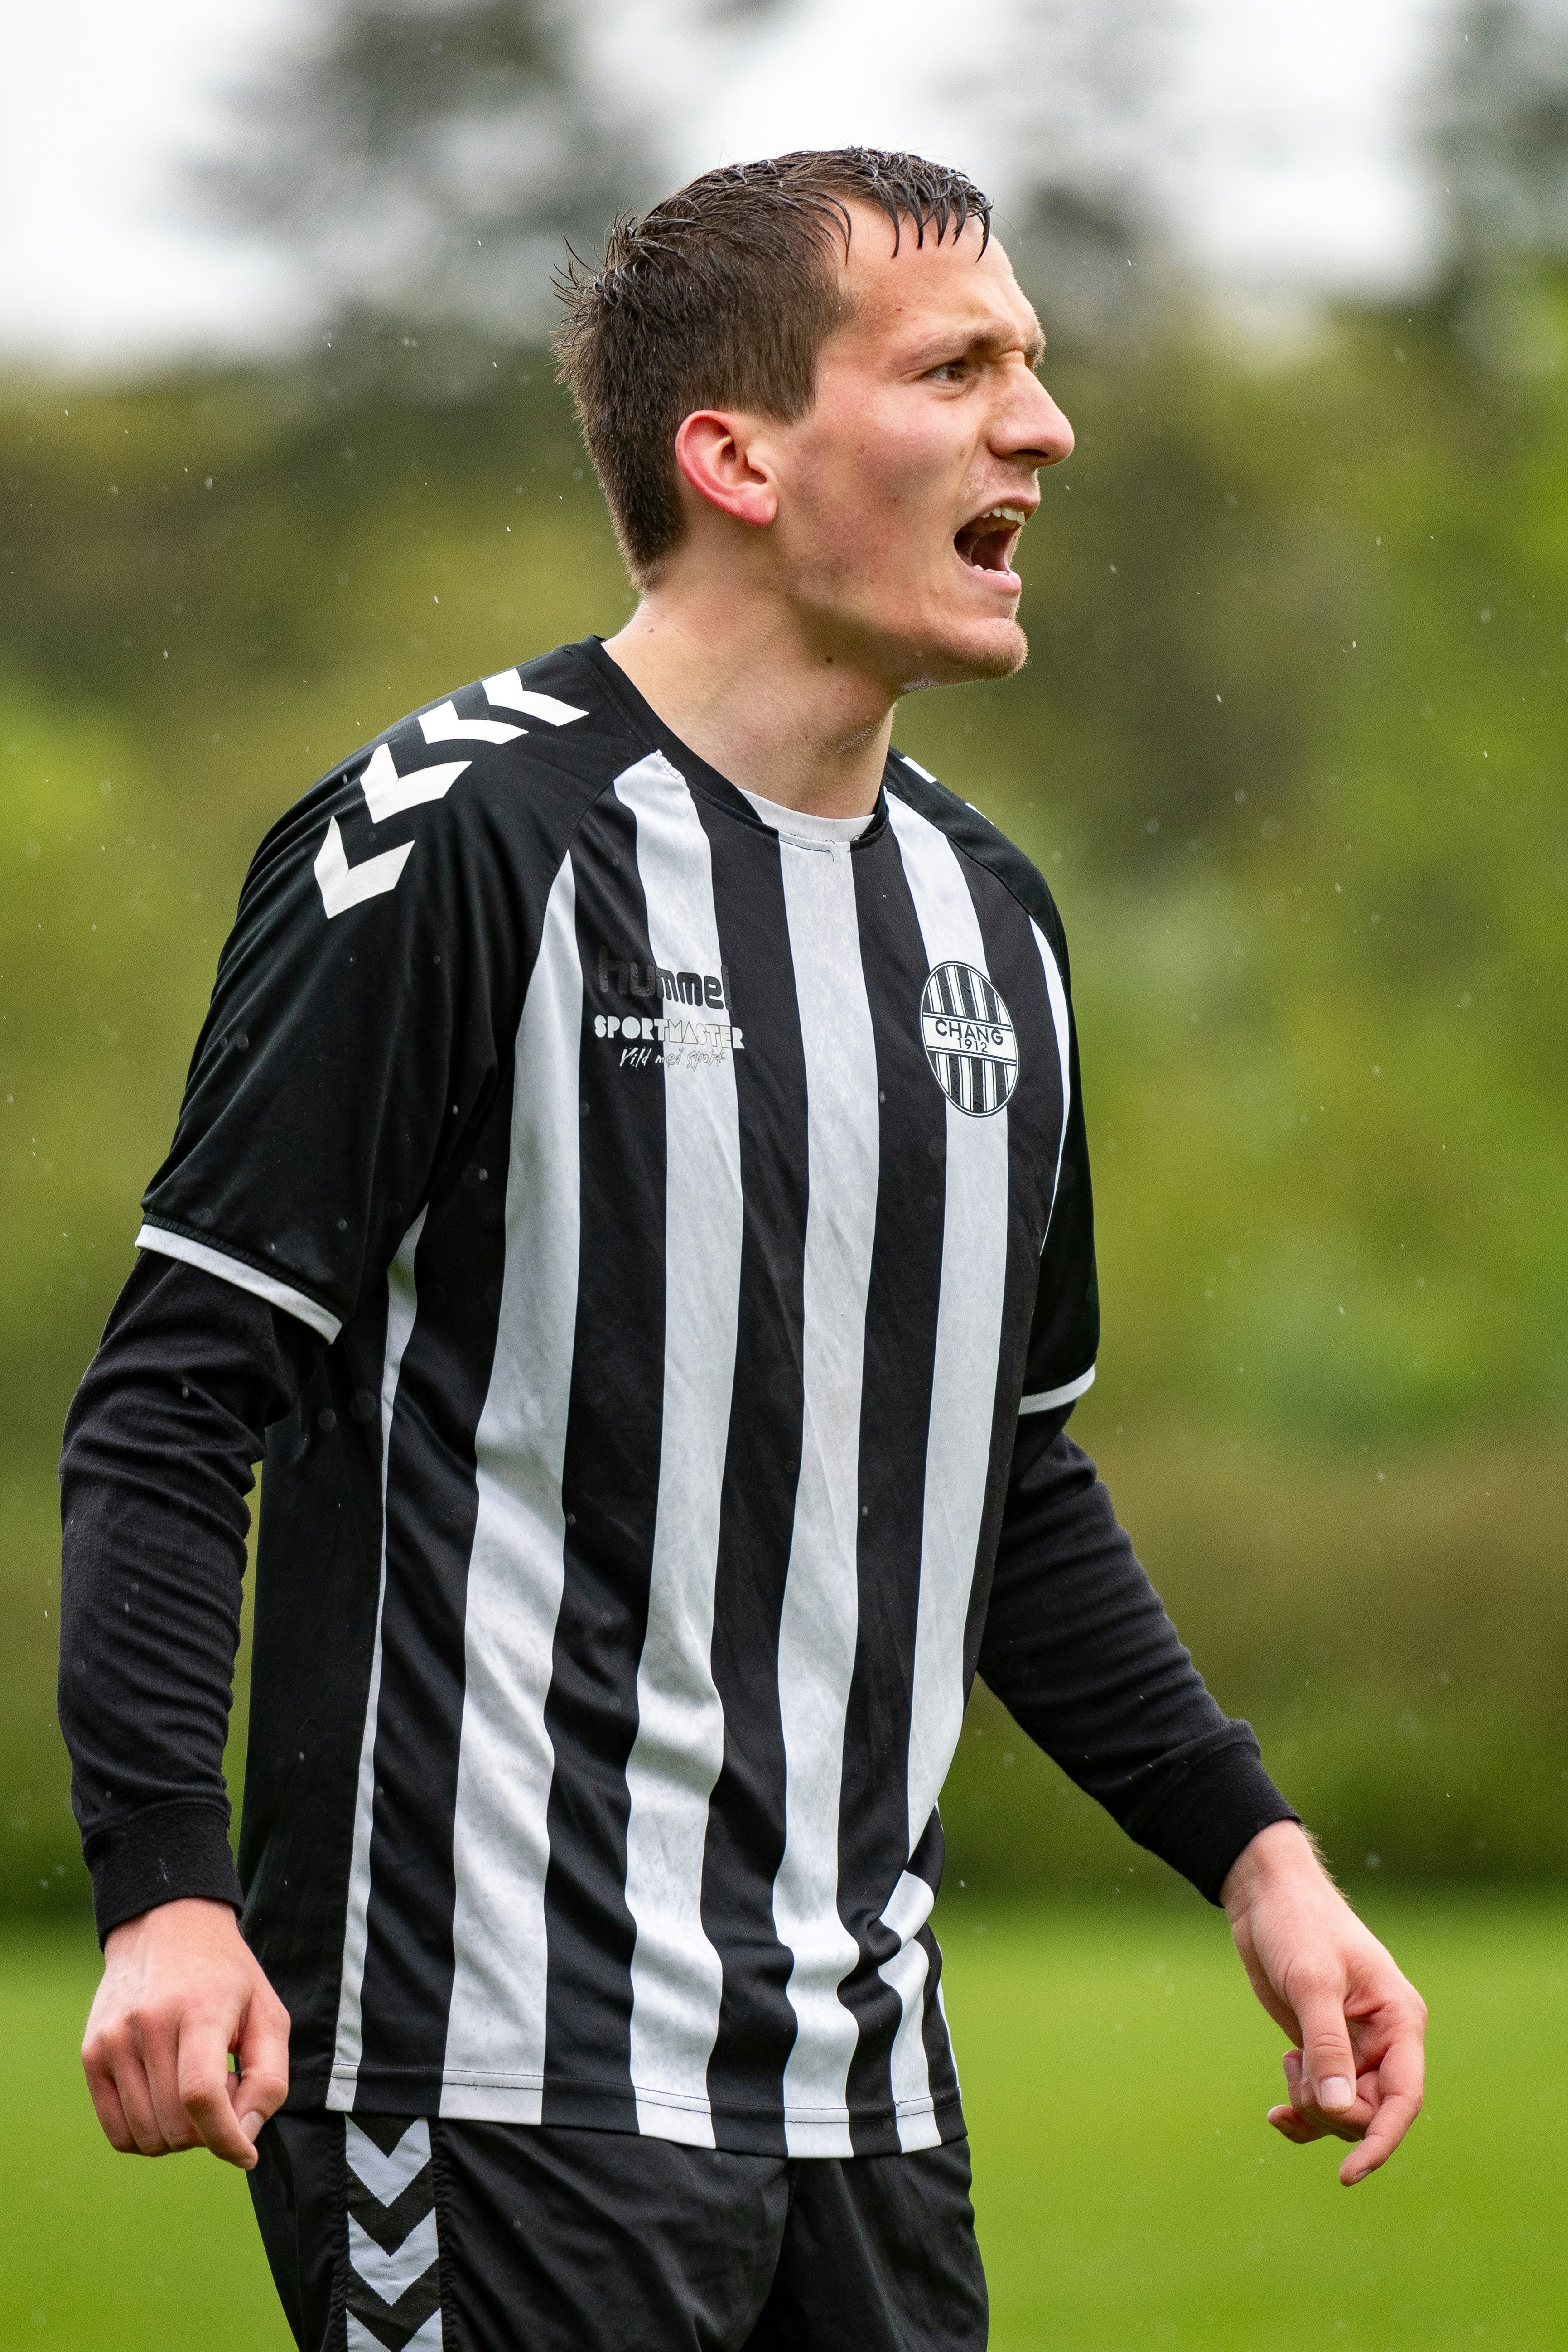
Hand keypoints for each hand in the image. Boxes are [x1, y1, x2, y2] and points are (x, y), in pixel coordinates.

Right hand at [81, 1897, 289, 2169]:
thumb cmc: (226, 1976)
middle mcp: (149, 2024)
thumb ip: (269, 2078)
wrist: (166, 1927)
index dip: (226, 2138)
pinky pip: (117, 2132)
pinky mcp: (91, 2053)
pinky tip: (166, 2097)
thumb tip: (246, 2138)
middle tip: (223, 2088)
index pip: (202, 2095)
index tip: (246, 2155)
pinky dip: (147, 2134)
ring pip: (146, 2135)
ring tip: (194, 2085)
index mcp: (200, 2009)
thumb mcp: (268, 2013)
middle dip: (208, 2130)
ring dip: (179, 2133)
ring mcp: (113, 2040)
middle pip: (175, 2123)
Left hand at [1221, 1821, 1425, 2185]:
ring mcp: (1355, 2047)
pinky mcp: (1325, 2049)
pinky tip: (1277, 2113)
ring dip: (1312, 2106)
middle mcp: (1385, 2040)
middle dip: (1330, 2108)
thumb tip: (1339, 2109)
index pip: (1404, 2099)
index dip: (1380, 2140)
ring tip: (1287, 2065)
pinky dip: (1302, 2112)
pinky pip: (1324, 2101)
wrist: (1266, 1898)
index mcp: (1400, 2021)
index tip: (1348, 2173)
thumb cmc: (1297, 1924)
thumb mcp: (1311, 1981)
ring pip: (1344, 2111)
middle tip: (1295, 2069)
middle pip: (1370, 2111)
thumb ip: (1326, 2045)